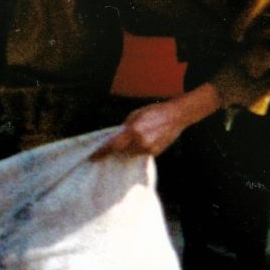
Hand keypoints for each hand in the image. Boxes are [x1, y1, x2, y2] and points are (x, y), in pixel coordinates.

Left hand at [93, 88, 217, 160]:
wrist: (176, 115)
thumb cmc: (154, 112)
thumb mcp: (134, 116)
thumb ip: (124, 128)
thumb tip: (116, 138)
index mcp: (133, 131)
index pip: (112, 145)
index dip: (101, 152)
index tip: (92, 158)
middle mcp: (140, 142)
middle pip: (121, 151)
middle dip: (117, 148)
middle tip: (115, 144)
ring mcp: (149, 148)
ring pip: (131, 153)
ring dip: (129, 148)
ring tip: (136, 138)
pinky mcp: (155, 152)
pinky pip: (141, 153)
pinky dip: (139, 148)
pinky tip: (145, 139)